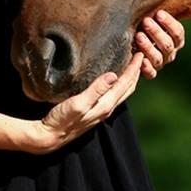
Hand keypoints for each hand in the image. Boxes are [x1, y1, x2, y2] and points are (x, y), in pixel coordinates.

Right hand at [30, 52, 144, 153]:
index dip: (134, 69)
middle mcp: (106, 108)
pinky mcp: (93, 110)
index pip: (125, 84)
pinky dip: (118, 84)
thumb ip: (96, 90)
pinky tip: (112, 79)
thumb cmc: (61, 120)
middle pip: (127, 89)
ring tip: (130, 65)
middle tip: (140, 56)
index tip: (140, 54)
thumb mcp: (78, 103)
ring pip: (121, 92)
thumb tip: (114, 75)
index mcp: (105, 105)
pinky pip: (112, 95)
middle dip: (135, 73)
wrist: (49, 137)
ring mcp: (100, 111)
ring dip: (128, 78)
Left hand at [134, 2, 190, 78]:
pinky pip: (151, 73)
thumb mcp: (162, 18)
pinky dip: (146, 68)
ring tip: (138, 36)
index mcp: (176, 39)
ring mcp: (160, 63)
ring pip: (158, 58)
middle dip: (156, 32)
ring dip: (148, 47)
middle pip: (167, 45)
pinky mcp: (149, 72)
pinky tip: (140, 59)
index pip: (178, 32)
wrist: (135, 42)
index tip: (159, 13)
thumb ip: (179, 12)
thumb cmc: (151, 26)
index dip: (169, 23)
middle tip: (146, 21)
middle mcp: (170, 52)